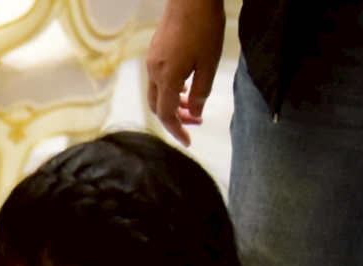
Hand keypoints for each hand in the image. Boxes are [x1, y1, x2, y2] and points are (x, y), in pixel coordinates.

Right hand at [144, 0, 226, 146]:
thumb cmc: (204, 26)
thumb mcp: (209, 63)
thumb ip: (201, 91)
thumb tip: (196, 111)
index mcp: (167, 78)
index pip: (167, 115)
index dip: (177, 131)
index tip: (188, 141)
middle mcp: (154, 72)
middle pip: (157, 107)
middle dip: (175, 119)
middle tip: (195, 122)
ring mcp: (152, 61)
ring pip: (157, 93)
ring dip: (173, 103)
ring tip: (193, 104)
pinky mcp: (155, 51)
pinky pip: (157, 79)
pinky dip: (169, 89)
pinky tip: (184, 85)